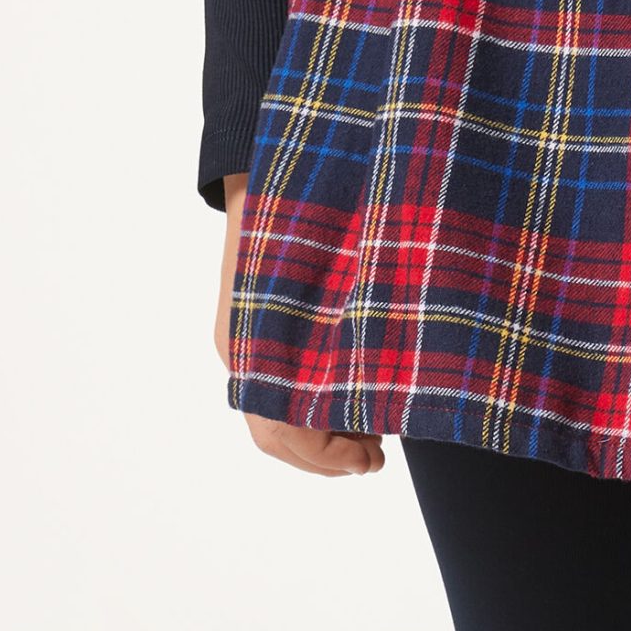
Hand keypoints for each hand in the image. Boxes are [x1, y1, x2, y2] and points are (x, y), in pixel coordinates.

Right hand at [215, 175, 384, 477]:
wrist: (266, 170)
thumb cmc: (310, 217)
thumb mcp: (348, 281)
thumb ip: (360, 346)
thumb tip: (388, 413)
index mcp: (260, 345)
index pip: (285, 434)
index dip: (332, 457)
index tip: (376, 461)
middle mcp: (244, 351)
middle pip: (277, 439)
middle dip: (328, 459)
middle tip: (377, 458)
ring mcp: (243, 344)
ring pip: (274, 425)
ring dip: (321, 442)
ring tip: (369, 434)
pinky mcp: (251, 336)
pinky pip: (273, 396)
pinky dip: (310, 416)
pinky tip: (350, 403)